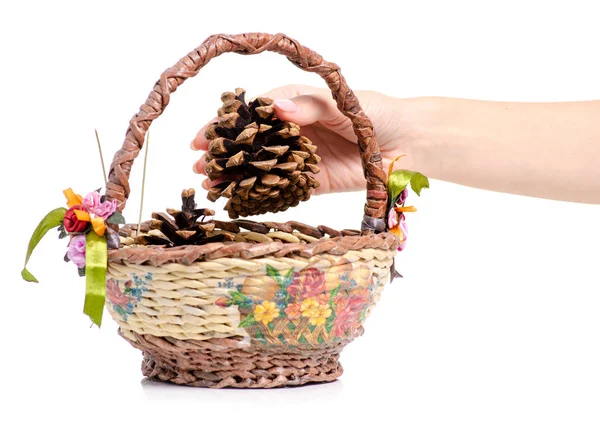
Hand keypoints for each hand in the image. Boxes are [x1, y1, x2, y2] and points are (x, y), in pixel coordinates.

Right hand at [191, 85, 415, 193]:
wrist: (408, 143)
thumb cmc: (376, 113)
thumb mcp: (341, 102)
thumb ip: (309, 105)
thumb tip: (277, 107)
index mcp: (296, 105)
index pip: (253, 115)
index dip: (226, 125)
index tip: (203, 136)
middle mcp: (292, 133)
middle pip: (250, 144)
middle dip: (223, 154)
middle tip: (197, 165)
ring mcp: (300, 159)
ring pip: (260, 168)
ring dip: (234, 177)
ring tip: (208, 185)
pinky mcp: (312, 183)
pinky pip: (282, 189)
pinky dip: (259, 195)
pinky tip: (237, 200)